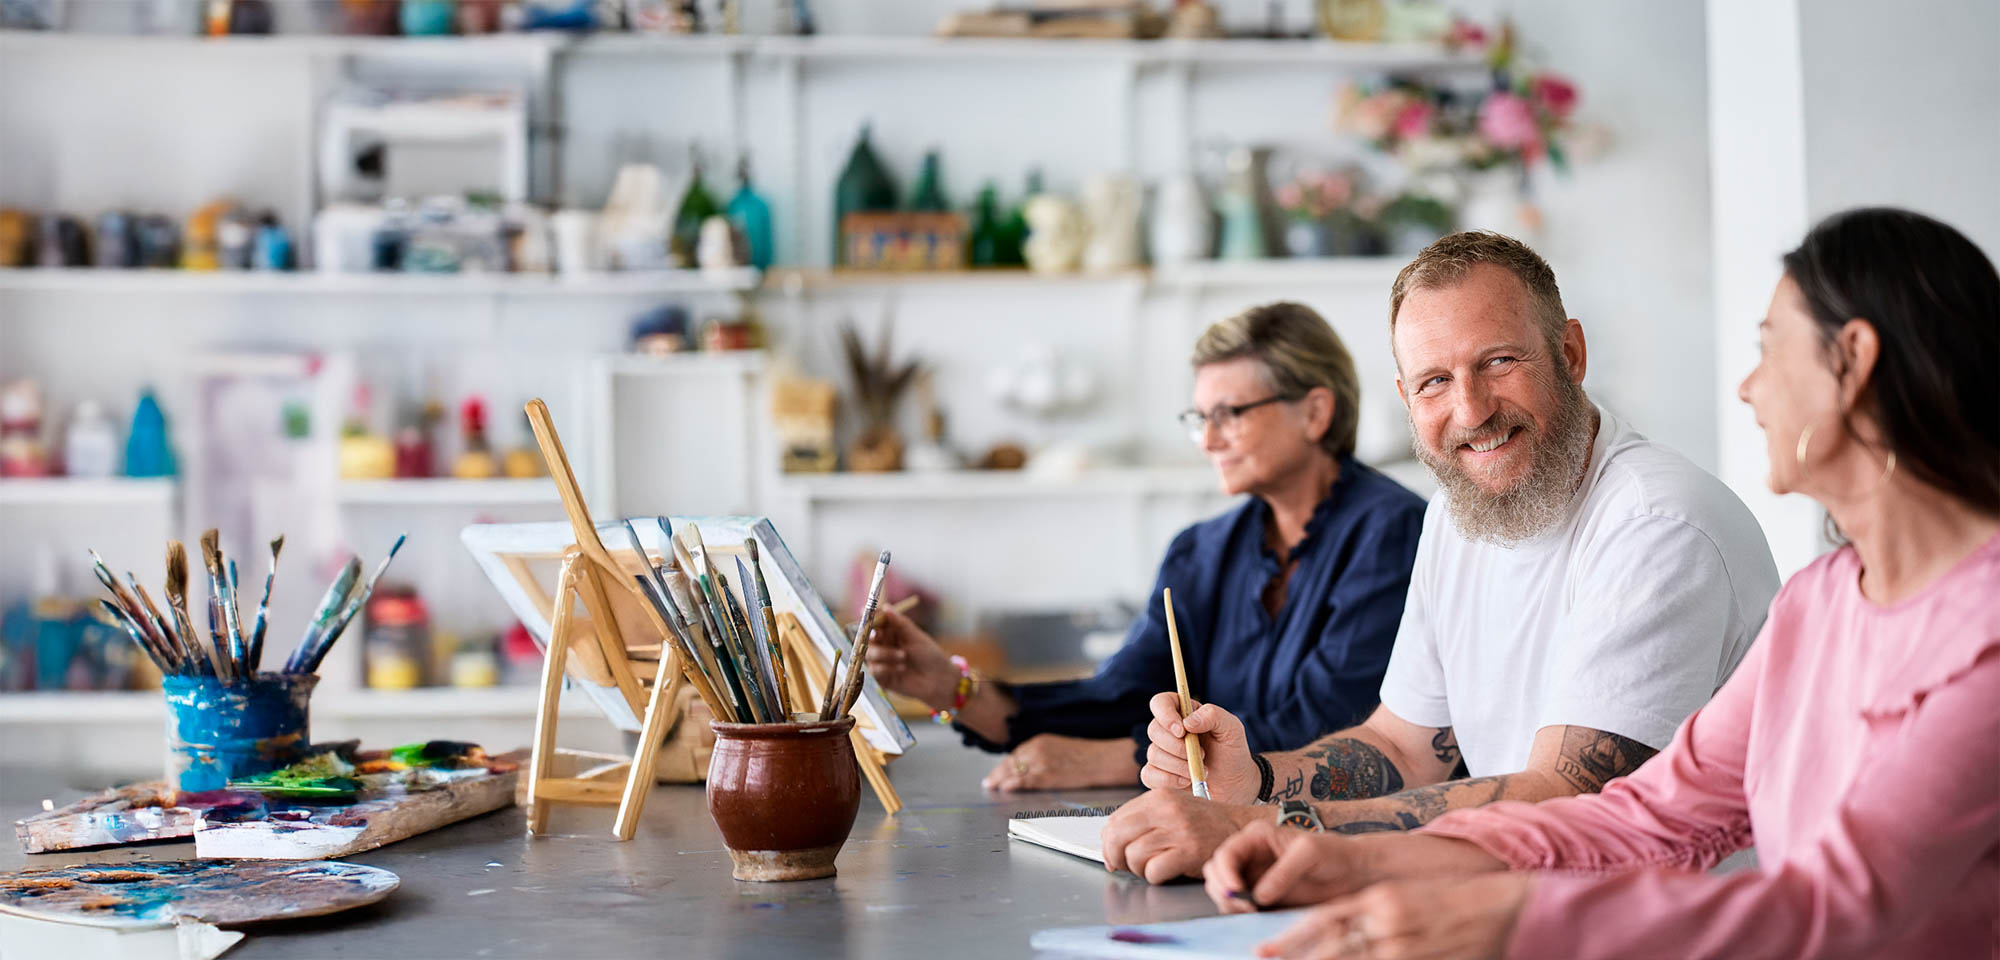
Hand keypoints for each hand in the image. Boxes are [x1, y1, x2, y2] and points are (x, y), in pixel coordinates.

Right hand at [862, 606, 955, 707]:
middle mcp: (884, 646)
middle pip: (866, 638)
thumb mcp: (916, 636)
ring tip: (903, 657)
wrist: (939, 680)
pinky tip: (901, 669)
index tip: (864, 611)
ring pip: (869, 654)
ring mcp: (882, 662)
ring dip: (885, 654)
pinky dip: (886, 668)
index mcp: (892, 633)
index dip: (869, 617)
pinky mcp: (881, 678)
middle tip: (877, 634)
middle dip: (871, 636)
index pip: (876, 622)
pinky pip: (874, 670)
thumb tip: (885, 607)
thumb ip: (900, 623)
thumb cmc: (930, 656)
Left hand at [983, 734, 1138, 791]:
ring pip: (1014, 771)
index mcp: (1041, 740)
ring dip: (1000, 779)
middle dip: (998, 772)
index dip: (1006, 764)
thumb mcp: (1061, 748)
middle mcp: (1037, 749)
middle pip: (1011, 762)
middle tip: (989, 782)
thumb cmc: (1088, 756)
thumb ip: (1043, 754)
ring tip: (992, 786)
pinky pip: (1023, 781)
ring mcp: (1040, 763)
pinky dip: (1012, 784)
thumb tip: (1030, 766)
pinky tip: (1004, 788)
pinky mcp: (1046, 776)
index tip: (998, 771)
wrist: (1104, 760)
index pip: (1016, 753)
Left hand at [1100, 788, 1263, 882]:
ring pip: (1133, 855)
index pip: (1115, 820)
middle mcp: (1166, 809)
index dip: (1109, 843)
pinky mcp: (1190, 851)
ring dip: (1138, 869)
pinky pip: (1153, 870)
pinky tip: (1166, 873)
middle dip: (1116, 857)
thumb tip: (1109, 846)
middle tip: (1127, 866)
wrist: (1240, 829)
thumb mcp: (1172, 810)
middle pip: (1117, 836)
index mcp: (1158, 797)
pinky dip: (1154, 877)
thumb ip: (1141, 822)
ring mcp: (1179, 830)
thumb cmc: (1203, 824)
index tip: (1114, 855)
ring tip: (1153, 867)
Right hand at [1142, 691, 1258, 802]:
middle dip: (1177, 746)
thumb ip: (1213, 715)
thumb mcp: (1232, 728)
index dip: (1165, 714)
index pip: (1160, 702)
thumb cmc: (1232, 751)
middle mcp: (1169, 731)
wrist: (1234, 783)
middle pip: (1154, 730)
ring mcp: (1162, 752)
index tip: (1182, 731)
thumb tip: (1188, 722)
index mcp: (1183, 713)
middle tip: (1202, 754)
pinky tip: (1186, 781)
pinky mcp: (1158, 774)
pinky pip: (1149, 775)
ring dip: (1178, 765)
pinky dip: (1169, 780)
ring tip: (1201, 769)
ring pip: (1153, 754)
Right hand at [1203, 820, 1372, 911]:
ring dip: (1230, 904)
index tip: (1238, 892)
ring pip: (1223, 891)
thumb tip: (1258, 895)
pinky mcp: (1263, 897)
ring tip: (1253, 912)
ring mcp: (1255, 878)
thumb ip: (1283, 872)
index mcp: (1257, 838)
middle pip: (1216, 873)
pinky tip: (1258, 916)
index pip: (1226, 853)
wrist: (1353, 872)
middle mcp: (1251, 856)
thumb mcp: (1310, 853)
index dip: (1226, 874)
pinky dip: (1241, 914)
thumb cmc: (1334, 853)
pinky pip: (1240, 907)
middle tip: (1245, 906)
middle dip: (1224, 890)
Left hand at [1246, 873, 1531, 959]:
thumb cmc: (1448, 901)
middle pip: (1332, 947)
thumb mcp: (1402, 897)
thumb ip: (1368, 913)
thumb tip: (1331, 932)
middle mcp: (1386, 921)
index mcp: (1378, 898)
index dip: (1293, 936)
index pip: (1325, 918)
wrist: (1500, 908)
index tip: (1265, 948)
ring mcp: (1404, 946)